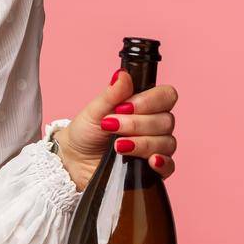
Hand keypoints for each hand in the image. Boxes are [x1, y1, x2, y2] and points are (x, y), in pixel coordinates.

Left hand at [54, 68, 178, 189]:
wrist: (74, 158)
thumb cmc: (86, 131)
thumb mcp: (94, 111)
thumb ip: (111, 94)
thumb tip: (122, 75)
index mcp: (145, 105)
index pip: (166, 96)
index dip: (150, 101)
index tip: (124, 107)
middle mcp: (154, 124)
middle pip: (166, 120)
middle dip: (137, 124)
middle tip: (111, 127)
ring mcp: (156, 147)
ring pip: (167, 142)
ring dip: (142, 143)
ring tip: (117, 145)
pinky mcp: (152, 169)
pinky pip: (169, 166)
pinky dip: (162, 163)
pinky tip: (150, 161)